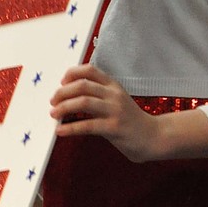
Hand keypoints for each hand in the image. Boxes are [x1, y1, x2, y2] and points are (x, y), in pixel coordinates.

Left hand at [51, 65, 207, 162]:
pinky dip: (70, 128)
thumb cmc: (130, 120)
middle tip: (52, 102)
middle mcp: (114, 94)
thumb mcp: (116, 101)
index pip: (90, 70)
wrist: (154, 136)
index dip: (72, 73)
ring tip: (53, 114)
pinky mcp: (114, 127)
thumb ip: (98, 97)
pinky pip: (88, 125)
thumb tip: (69, 98)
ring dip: (64, 107)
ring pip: (83, 102)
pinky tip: (60, 131)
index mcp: (113, 85)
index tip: (61, 82)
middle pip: (82, 85)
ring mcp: (115, 110)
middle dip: (62, 92)